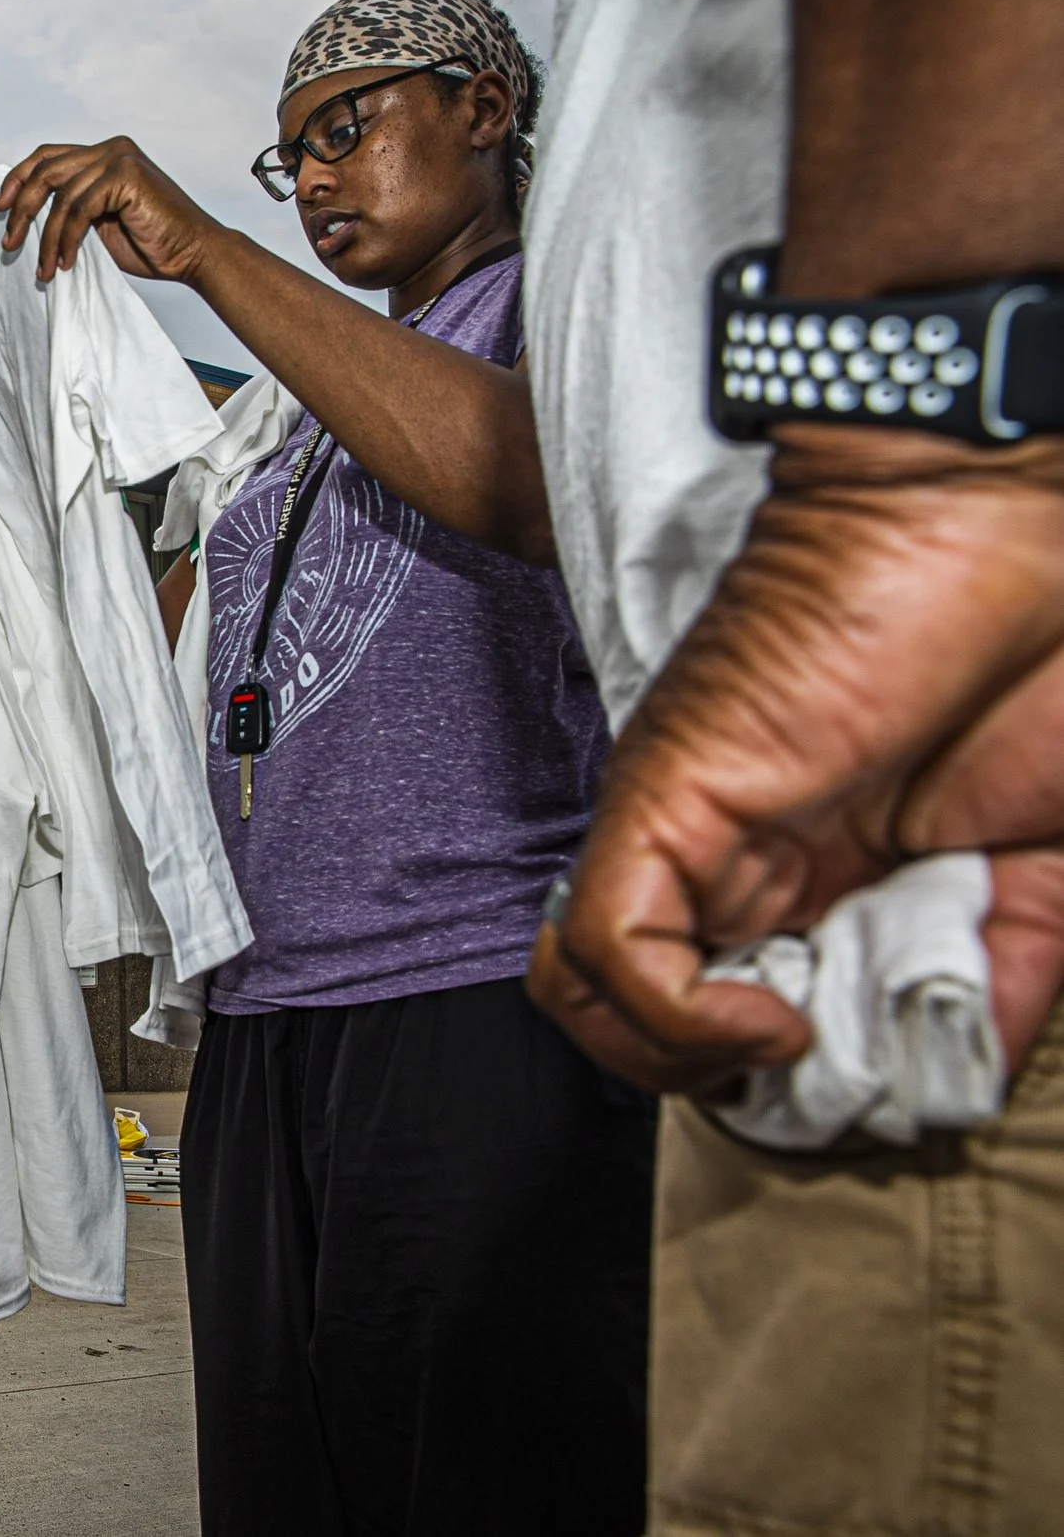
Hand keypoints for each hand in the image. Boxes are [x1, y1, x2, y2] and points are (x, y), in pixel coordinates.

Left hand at [0, 138, 226, 285]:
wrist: (193, 254)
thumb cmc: (151, 244)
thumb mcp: (98, 224)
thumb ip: (70, 210)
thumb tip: (26, 219)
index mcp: (103, 155)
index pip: (48, 157)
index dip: (18, 179)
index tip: (0, 208)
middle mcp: (110, 149)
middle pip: (46, 170)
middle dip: (21, 208)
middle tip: (9, 242)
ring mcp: (119, 158)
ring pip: (61, 196)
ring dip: (47, 237)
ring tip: (44, 268)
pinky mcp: (126, 175)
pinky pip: (79, 209)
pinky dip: (67, 239)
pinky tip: (67, 262)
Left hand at [527, 428, 1063, 1092]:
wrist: (1001, 519)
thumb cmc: (1038, 656)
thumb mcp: (1050, 860)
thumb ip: (1007, 970)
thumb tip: (952, 1073)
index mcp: (818, 871)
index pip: (743, 1017)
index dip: (801, 1086)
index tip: (887, 1084)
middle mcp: (736, 859)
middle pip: (655, 1025)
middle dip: (741, 1094)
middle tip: (842, 1084)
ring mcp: (691, 830)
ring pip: (595, 997)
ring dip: (687, 1066)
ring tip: (797, 1048)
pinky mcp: (665, 799)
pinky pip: (605, 945)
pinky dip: (673, 1018)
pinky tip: (772, 1017)